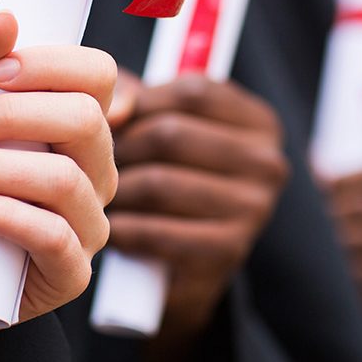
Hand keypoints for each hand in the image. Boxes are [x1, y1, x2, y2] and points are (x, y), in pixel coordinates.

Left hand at [0, 13, 117, 361]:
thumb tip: (5, 18)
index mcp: (72, 122)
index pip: (98, 75)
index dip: (53, 64)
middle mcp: (92, 169)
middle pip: (87, 120)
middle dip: (14, 115)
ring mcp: (86, 223)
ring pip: (65, 181)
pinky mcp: (70, 274)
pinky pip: (54, 238)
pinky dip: (2, 216)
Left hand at [106, 72, 288, 357]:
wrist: (182, 270)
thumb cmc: (169, 180)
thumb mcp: (162, 126)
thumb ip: (136, 98)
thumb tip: (114, 106)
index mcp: (260, 123)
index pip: (192, 92)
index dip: (140, 103)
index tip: (111, 121)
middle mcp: (268, 163)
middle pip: (170, 134)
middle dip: (120, 149)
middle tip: (93, 164)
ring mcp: (254, 210)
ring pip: (157, 183)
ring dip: (116, 193)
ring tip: (99, 196)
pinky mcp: (229, 252)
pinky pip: (156, 231)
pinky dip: (124, 231)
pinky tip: (114, 230)